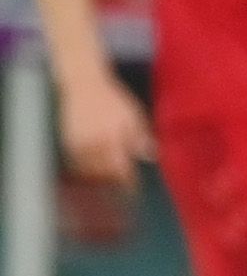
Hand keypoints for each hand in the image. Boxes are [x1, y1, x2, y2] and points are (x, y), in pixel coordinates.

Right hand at [55, 69, 150, 184]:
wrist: (84, 84)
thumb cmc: (113, 99)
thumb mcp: (133, 115)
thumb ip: (140, 136)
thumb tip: (150, 156)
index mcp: (112, 137)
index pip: (120, 169)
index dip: (127, 183)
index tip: (134, 190)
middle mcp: (93, 143)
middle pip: (103, 174)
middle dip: (114, 182)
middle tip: (123, 187)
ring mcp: (78, 144)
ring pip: (88, 172)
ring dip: (100, 178)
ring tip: (110, 180)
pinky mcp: (68, 143)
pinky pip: (77, 164)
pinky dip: (86, 170)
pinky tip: (95, 170)